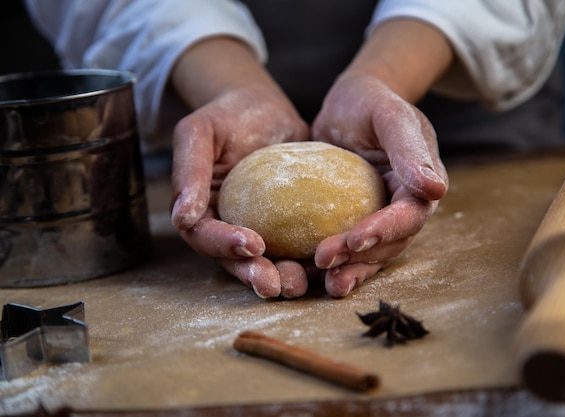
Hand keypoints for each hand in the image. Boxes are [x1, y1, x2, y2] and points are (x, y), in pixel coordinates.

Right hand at [169, 38, 309, 297]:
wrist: (264, 107)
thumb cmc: (226, 115)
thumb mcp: (199, 132)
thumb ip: (189, 172)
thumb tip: (181, 217)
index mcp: (202, 210)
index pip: (206, 236)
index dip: (225, 246)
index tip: (253, 245)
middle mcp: (229, 225)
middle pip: (237, 260)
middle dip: (256, 275)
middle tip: (276, 285)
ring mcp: (261, 228)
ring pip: (270, 261)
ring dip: (284, 276)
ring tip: (301, 283)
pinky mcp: (291, 224)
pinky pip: (299, 245)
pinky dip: (311, 258)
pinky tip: (329, 263)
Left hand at [311, 73, 447, 296]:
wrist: (349, 106)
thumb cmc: (371, 103)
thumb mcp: (391, 116)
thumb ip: (411, 149)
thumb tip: (436, 189)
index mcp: (419, 185)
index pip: (408, 215)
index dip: (384, 230)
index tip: (356, 239)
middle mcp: (402, 208)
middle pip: (388, 243)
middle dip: (359, 257)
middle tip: (324, 261)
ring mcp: (377, 217)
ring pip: (370, 254)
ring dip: (349, 270)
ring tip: (325, 284)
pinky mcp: (352, 221)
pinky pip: (348, 248)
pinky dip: (334, 263)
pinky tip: (311, 274)